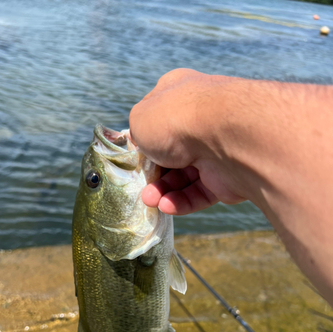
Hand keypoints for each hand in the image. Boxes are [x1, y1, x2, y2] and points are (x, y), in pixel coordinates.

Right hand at [130, 69, 245, 214]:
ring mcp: (215, 148)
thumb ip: (137, 132)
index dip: (144, 138)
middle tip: (141, 186)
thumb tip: (144, 146)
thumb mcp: (140, 119)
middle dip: (153, 172)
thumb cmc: (176, 119)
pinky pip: (200, 192)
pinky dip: (182, 201)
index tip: (134, 155)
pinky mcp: (226, 176)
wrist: (226, 136)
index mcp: (180, 95)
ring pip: (184, 175)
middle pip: (170, 151)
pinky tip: (167, 206)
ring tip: (150, 200)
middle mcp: (200, 119)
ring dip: (163, 190)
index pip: (158, 117)